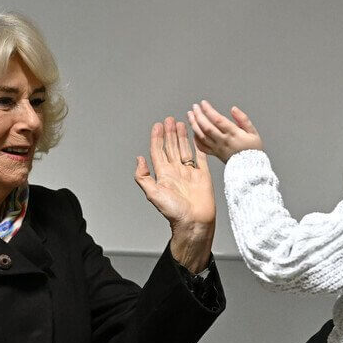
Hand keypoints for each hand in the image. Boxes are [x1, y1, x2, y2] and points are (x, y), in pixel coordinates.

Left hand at [135, 117, 215, 273]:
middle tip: (169, 120)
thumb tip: (138, 159)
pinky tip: (197, 138)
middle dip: (170, 133)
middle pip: (171, 147)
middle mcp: (176, 172)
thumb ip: (144, 177)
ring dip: (182, 137)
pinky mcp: (203, 176)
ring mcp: (190, 173)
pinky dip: (199, 146)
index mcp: (164, 175)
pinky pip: (201, 157)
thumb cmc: (174, 212)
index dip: (157, 138)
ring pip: (185, 150)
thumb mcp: (153, 194)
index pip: (158, 151)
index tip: (158, 125)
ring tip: (180, 124)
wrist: (195, 222)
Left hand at [187, 100, 262, 163]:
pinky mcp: (215, 154)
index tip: (203, 103)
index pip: (217, 120)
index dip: (209, 110)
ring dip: (194, 125)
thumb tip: (233, 109)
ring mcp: (217, 148)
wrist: (251, 167)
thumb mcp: (253, 132)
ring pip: (202, 136)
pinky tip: (194, 131)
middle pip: (206, 127)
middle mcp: (223, 141)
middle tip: (194, 107)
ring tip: (190, 115)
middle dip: (198, 115)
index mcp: (233, 133)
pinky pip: (202, 147)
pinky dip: (196, 139)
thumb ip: (243, 119)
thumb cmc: (253, 149)